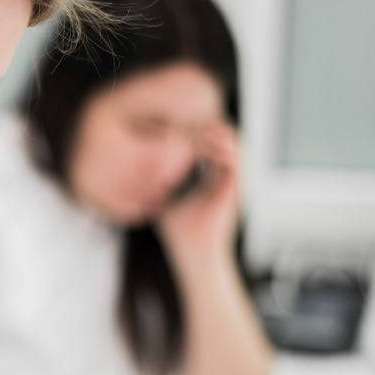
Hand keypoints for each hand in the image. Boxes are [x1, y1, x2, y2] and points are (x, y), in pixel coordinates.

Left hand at [156, 122, 240, 271]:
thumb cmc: (180, 234)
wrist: (193, 255)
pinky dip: (223, 149)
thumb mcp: (165, 200)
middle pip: (225, 140)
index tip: (181, 124)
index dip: (200, 131)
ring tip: (200, 128)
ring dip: (218, 134)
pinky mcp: (235, 191)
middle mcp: (225, 179)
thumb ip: (159, 185)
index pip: (212, 146)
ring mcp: (232, 184)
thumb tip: (138, 175)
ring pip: (235, 146)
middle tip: (192, 120)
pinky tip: (206, 144)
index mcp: (212, 180)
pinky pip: (235, 161)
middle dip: (210, 126)